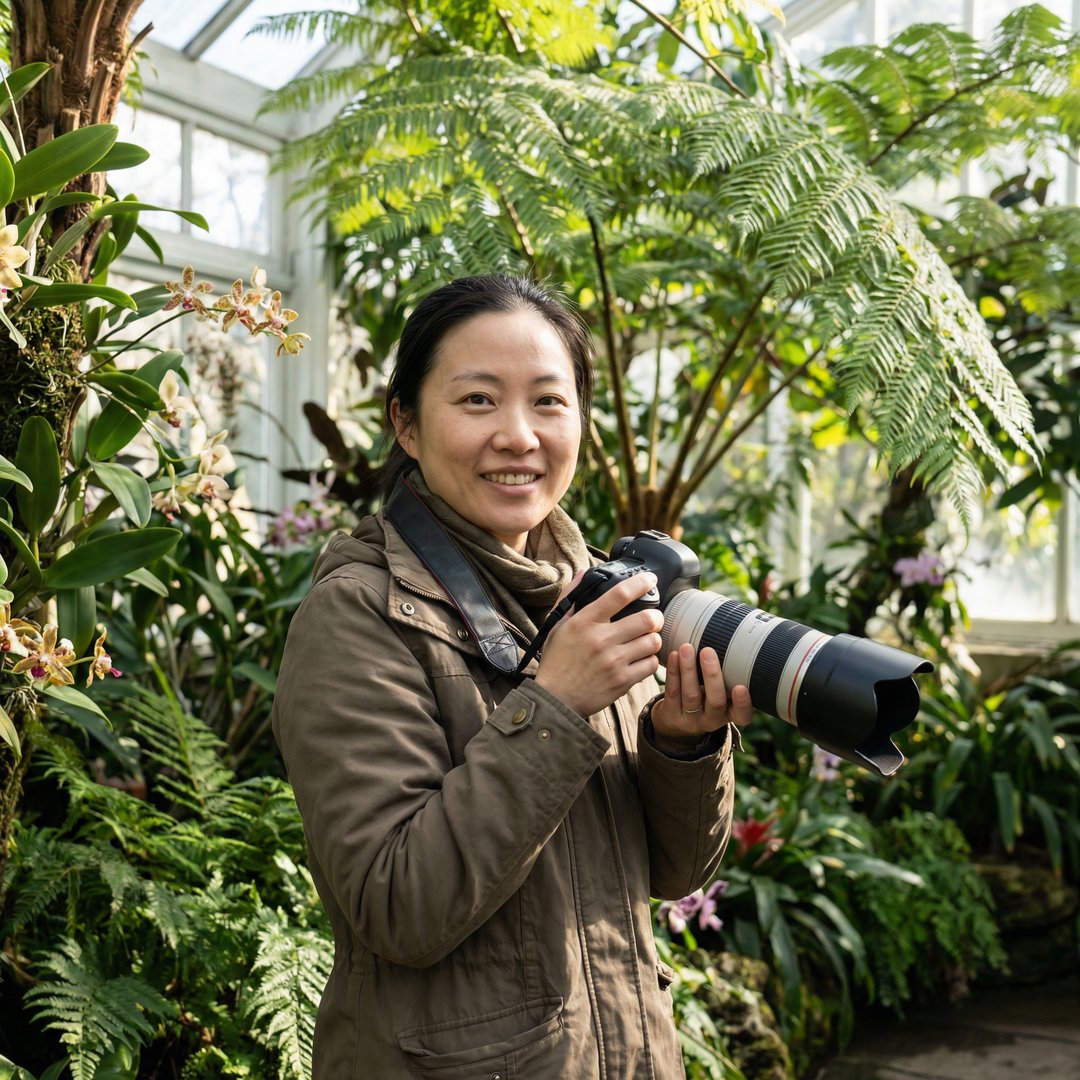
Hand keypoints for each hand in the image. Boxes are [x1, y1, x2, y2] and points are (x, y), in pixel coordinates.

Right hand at [534, 571, 664, 716]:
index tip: (650, 579)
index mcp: (584, 622)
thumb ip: (571, 597)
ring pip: (653, 642)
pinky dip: (650, 660)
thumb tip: (583, 573)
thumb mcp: (557, 626)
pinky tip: (641, 659)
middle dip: (655, 616)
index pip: (619, 595)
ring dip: (653, 639)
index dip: (640, 583)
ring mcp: (614, 661)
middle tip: (653, 618)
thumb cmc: (557, 661)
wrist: (555, 699)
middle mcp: (601, 639)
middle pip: (646, 619)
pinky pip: (651, 665)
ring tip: (646, 640)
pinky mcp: (622, 681)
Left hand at [650, 643, 752, 751]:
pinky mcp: (671, 714)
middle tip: (708, 651)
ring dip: (688, 669)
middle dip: (712, 676)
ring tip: (687, 648)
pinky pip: (672, 692)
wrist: (675, 721)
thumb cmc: (704, 698)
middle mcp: (712, 720)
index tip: (741, 687)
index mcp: (730, 714)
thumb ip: (729, 675)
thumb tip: (738, 637)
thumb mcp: (721, 693)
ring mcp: (690, 720)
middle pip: (715, 701)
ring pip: (691, 695)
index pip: (742, 715)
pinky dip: (673, 672)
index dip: (743, 703)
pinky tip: (674, 655)